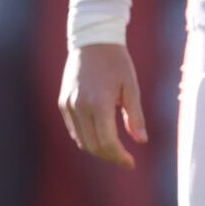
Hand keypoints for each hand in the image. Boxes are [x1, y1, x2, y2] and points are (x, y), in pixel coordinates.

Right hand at [58, 43, 148, 169]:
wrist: (93, 41)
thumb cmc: (117, 62)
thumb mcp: (132, 87)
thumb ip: (135, 115)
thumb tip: (141, 140)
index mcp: (99, 103)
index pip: (107, 142)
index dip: (119, 157)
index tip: (131, 163)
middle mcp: (80, 107)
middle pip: (92, 146)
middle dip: (110, 156)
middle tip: (125, 160)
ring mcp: (68, 105)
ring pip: (81, 140)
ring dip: (97, 150)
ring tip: (115, 150)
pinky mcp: (63, 103)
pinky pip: (74, 129)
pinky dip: (87, 138)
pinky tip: (101, 137)